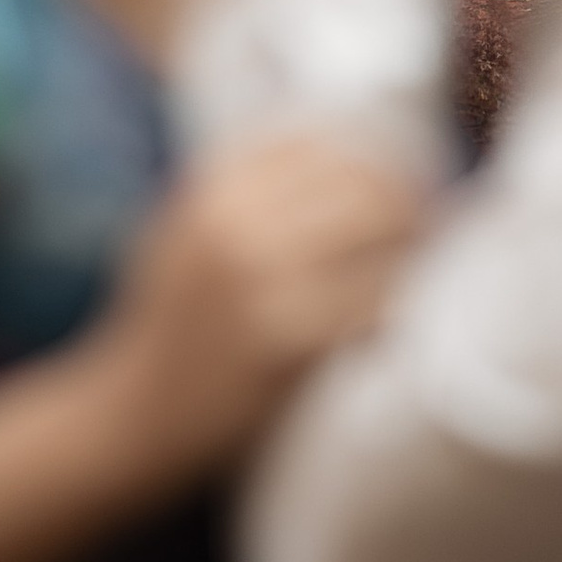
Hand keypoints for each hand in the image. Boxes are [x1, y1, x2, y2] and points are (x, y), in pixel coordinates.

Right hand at [81, 135, 421, 485]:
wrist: (129, 419)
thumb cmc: (171, 323)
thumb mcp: (187, 229)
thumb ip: (248, 184)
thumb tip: (346, 145)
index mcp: (212, 188)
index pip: (322, 143)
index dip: (371, 158)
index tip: (401, 179)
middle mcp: (234, 225)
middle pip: (361, 185)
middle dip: (407, 202)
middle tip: (431, 224)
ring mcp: (260, 284)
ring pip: (379, 240)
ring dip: (413, 253)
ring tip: (424, 267)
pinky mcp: (286, 343)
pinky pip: (372, 306)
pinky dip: (394, 309)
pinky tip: (394, 320)